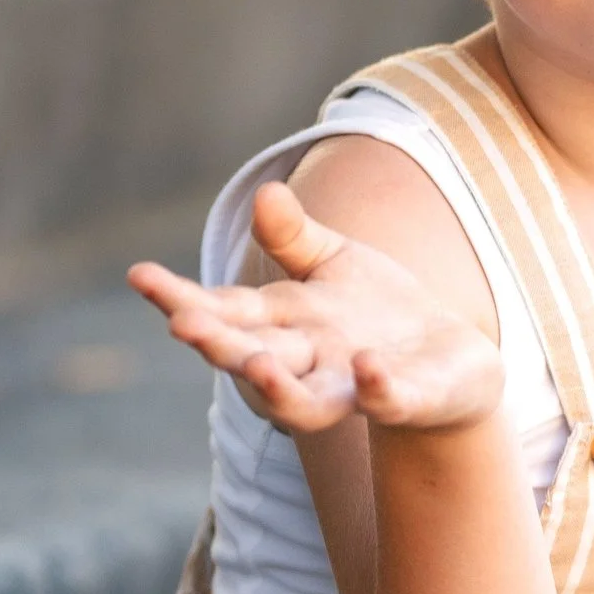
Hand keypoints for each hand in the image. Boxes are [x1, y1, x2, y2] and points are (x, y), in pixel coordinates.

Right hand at [128, 179, 503, 433]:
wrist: (454, 363)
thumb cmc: (379, 312)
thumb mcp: (335, 263)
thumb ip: (295, 238)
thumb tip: (264, 193)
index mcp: (285, 322)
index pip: (226, 309)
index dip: (182, 296)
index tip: (139, 275)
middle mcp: (308, 361)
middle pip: (253, 356)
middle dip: (218, 343)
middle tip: (181, 325)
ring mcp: (353, 386)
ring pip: (305, 401)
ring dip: (277, 387)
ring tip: (254, 367)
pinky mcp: (407, 399)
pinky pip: (388, 400)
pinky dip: (376, 388)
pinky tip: (368, 366)